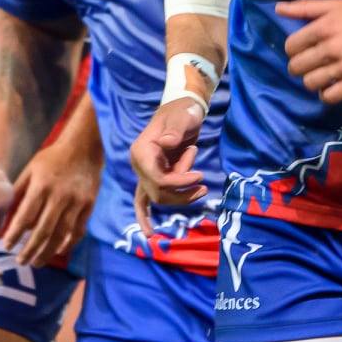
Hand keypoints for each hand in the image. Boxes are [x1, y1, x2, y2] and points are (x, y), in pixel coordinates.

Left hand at [0, 139, 101, 267]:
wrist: (83, 147)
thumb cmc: (52, 158)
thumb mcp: (30, 169)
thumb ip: (19, 191)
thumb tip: (6, 216)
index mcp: (41, 186)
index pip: (25, 216)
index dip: (15, 234)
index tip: (6, 246)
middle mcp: (59, 196)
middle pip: (43, 231)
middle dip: (30, 250)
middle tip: (20, 262)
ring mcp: (76, 203)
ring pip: (60, 235)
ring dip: (47, 252)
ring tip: (36, 262)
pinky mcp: (88, 206)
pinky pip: (78, 230)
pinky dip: (68, 244)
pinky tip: (58, 252)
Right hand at [130, 99, 206, 234]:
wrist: (183, 108)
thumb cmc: (184, 112)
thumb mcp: (183, 117)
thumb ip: (175, 131)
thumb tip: (166, 142)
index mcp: (142, 151)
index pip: (157, 178)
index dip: (179, 182)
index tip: (199, 177)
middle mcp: (139, 163)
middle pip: (158, 192)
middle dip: (182, 193)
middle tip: (203, 186)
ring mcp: (144, 171)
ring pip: (158, 197)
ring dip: (181, 198)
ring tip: (201, 188)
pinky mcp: (152, 175)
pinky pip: (144, 200)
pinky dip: (145, 216)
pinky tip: (149, 233)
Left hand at [279, 0, 341, 103]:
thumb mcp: (336, 5)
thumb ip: (305, 7)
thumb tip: (278, 9)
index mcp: (324, 27)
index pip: (291, 46)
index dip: (293, 49)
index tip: (302, 50)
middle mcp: (332, 47)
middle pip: (297, 67)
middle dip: (299, 66)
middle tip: (309, 64)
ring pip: (310, 83)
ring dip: (312, 80)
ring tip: (321, 74)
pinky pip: (330, 96)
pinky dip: (326, 93)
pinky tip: (332, 85)